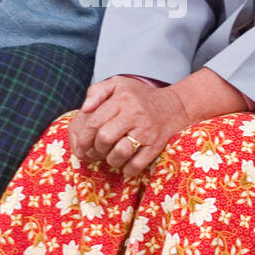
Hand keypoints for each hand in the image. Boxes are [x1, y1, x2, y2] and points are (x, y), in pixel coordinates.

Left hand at [68, 76, 190, 177]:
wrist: (172, 107)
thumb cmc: (139, 96)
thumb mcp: (118, 84)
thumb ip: (97, 91)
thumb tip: (84, 108)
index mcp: (122, 99)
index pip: (95, 121)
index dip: (85, 137)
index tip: (82, 145)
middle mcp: (134, 114)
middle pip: (105, 138)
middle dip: (96, 148)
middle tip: (97, 150)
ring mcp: (146, 131)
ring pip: (120, 153)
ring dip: (111, 160)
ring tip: (111, 157)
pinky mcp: (156, 146)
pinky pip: (137, 164)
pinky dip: (128, 169)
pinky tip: (125, 165)